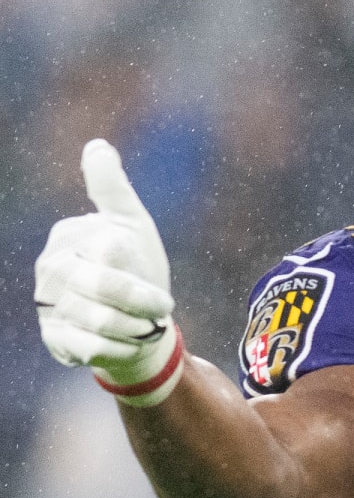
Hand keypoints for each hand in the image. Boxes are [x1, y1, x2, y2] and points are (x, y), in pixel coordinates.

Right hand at [36, 139, 184, 405]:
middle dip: (144, 304)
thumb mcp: (133, 227)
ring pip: (99, 321)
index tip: (159, 290)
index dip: (143, 277)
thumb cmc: (137, 270)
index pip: (111, 252)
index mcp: (69, 238)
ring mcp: (48, 305)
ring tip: (145, 328)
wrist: (139, 326)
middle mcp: (52, 270)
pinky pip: (90, 348)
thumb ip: (113, 191)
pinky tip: (129, 344)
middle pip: (105, 288)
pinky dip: (121, 349)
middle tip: (160, 310)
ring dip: (135, 328)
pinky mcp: (54, 339)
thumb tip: (97, 147)